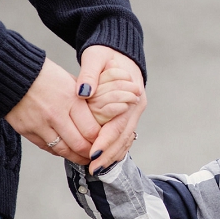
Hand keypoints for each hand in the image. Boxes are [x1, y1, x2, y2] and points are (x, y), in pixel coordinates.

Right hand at [4, 58, 97, 164]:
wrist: (8, 72)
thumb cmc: (43, 75)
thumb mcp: (70, 81)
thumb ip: (84, 100)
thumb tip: (100, 115)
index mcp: (71, 100)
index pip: (92, 131)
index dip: (100, 141)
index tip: (103, 143)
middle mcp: (56, 114)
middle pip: (79, 145)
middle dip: (90, 154)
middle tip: (95, 156)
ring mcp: (40, 124)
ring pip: (63, 150)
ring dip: (75, 157)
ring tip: (82, 158)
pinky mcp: (27, 130)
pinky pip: (47, 148)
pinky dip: (58, 152)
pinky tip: (65, 151)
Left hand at [76, 45, 146, 174]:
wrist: (120, 49)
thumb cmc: (106, 52)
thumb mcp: (96, 56)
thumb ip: (90, 74)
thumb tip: (83, 92)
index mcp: (132, 96)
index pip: (118, 124)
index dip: (106, 141)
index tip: (92, 154)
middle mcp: (136, 108)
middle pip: (124, 138)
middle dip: (108, 155)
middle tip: (92, 168)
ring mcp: (134, 113)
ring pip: (125, 140)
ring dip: (112, 156)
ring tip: (95, 169)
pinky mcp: (128, 116)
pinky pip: (123, 137)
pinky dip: (114, 150)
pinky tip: (103, 159)